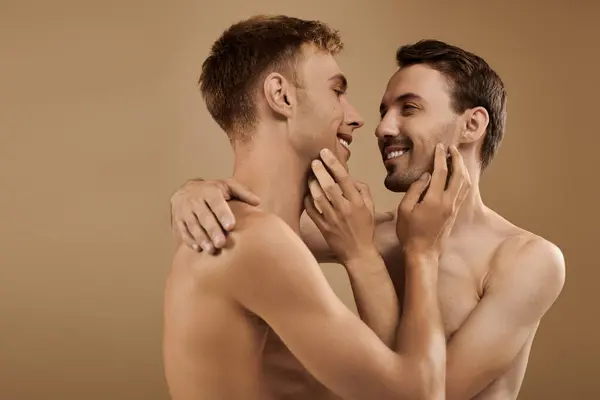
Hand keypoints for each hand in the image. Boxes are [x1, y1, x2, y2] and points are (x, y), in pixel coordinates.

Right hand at [170, 178, 259, 251]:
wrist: (186, 189)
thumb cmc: (213, 190)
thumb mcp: (228, 186)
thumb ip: (243, 193)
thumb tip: (258, 202)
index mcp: (210, 191)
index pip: (216, 203)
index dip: (223, 214)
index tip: (231, 226)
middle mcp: (195, 200)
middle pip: (204, 217)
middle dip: (212, 230)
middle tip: (221, 244)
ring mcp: (185, 210)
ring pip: (193, 225)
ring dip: (201, 238)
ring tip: (211, 250)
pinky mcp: (178, 219)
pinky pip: (183, 230)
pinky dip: (189, 240)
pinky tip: (198, 248)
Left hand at [304, 149, 390, 263]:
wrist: (358, 253)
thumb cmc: (365, 229)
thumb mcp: (370, 208)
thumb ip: (363, 190)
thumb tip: (352, 178)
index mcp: (357, 203)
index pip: (344, 179)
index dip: (333, 163)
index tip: (325, 153)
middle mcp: (344, 209)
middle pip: (329, 186)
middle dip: (320, 171)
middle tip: (314, 161)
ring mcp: (332, 219)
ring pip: (318, 198)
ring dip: (312, 184)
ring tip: (310, 176)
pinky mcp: (323, 228)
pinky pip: (311, 211)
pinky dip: (307, 200)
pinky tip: (306, 193)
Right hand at [396, 144, 470, 254]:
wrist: (423, 253)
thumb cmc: (409, 232)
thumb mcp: (404, 209)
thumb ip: (415, 190)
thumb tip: (426, 176)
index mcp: (435, 200)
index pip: (441, 172)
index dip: (440, 157)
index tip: (439, 146)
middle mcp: (448, 202)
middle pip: (459, 175)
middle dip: (456, 159)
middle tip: (452, 148)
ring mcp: (454, 208)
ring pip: (465, 183)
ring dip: (462, 168)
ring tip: (456, 158)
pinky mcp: (455, 213)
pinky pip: (464, 192)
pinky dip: (464, 179)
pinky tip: (459, 175)